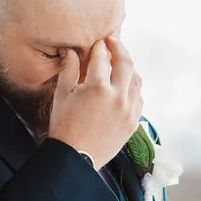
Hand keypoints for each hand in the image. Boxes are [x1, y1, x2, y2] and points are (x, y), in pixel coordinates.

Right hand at [48, 37, 142, 167]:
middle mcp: (117, 97)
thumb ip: (69, 70)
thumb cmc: (64, 127)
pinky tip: (124, 87)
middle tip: (112, 42)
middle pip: (126, 63)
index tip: (97, 42)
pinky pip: (139, 99)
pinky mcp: (133, 123)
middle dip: (119, 48)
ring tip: (120, 64)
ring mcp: (128, 110)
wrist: (75, 158)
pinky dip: (133, 89)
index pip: (101, 58)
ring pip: (137, 80)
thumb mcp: (62, 96)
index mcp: (97, 88)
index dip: (98, 47)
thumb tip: (71, 52)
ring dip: (129, 68)